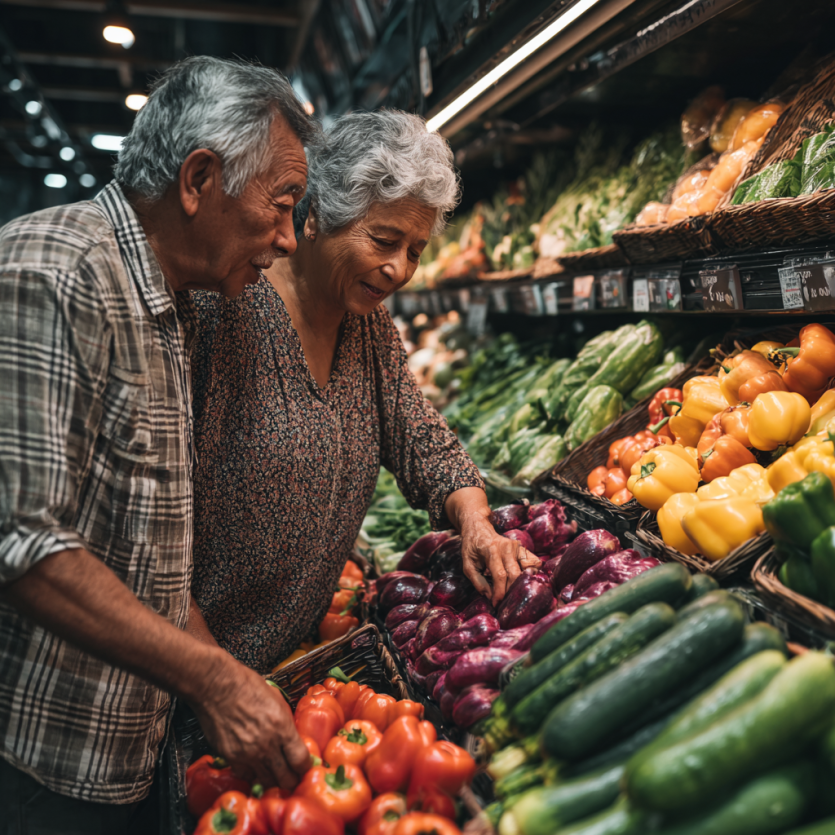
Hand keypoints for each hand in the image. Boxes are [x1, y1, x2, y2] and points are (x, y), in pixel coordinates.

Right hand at [190, 653, 310, 789]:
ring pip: (266, 781)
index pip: (301, 761)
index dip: (305, 767)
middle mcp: (266, 744)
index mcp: (282, 727)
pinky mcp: (231, 757)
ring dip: (271, 778)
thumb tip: (291, 737)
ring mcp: (248, 754)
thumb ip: (285, 722)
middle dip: (291, 779)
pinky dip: (251, 773)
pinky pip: (245, 774)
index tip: (304, 767)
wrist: (217, 686)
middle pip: (285, 779)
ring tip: (272, 771)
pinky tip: (253, 764)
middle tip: (291, 775)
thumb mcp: (277, 700)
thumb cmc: (246, 686)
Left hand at [459, 513, 536, 605]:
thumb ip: (478, 582)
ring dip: (523, 583)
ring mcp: (517, 547)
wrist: (478, 527)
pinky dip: (532, 573)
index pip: (500, 576)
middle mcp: (507, 547)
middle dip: (510, 592)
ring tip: (514, 592)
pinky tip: (523, 581)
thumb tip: (490, 596)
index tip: (496, 604)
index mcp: (492, 550)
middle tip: (504, 602)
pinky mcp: (522, 548)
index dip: (500, 593)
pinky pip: (534, 562)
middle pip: (515, 574)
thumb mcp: (467, 564)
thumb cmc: (471, 547)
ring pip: (529, 569)